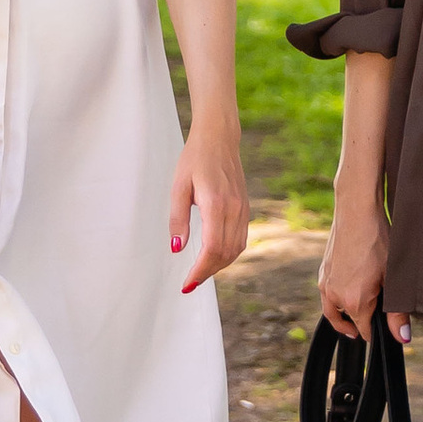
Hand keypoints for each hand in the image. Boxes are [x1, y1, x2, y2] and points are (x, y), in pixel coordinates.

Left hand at [169, 124, 249, 293]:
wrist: (219, 137)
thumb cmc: (195, 158)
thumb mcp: (178, 187)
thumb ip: (178, 219)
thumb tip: (177, 248)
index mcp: (216, 203)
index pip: (212, 248)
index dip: (201, 270)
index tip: (187, 283)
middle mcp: (234, 209)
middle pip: (225, 254)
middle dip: (208, 273)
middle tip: (190, 282)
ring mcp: (243, 209)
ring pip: (236, 249)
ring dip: (219, 266)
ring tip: (201, 272)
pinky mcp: (245, 207)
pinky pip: (241, 239)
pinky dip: (229, 253)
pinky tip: (215, 256)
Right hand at [319, 190, 405, 344]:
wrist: (356, 211)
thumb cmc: (377, 240)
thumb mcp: (392, 277)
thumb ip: (397, 312)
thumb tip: (402, 337)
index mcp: (353, 301)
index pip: (363, 329)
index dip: (374, 334)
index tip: (383, 334)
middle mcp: (334, 295)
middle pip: (344, 321)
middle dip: (355, 327)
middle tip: (363, 331)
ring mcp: (326, 281)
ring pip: (331, 309)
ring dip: (341, 316)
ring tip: (351, 318)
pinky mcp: (324, 269)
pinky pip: (327, 293)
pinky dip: (334, 300)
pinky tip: (345, 290)